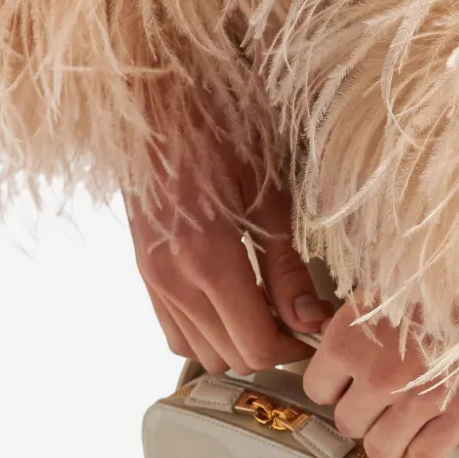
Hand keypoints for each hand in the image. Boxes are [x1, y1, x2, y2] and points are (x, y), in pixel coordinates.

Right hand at [128, 142, 333, 373]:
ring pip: (199, 350)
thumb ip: (287, 266)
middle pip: (229, 355)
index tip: (315, 329)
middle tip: (298, 316)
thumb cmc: (219, 131)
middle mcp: (173, 281)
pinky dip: (204, 331)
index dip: (293, 349)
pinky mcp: (143, 271)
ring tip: (265, 306)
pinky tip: (230, 299)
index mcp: (209, 260)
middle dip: (270, 345)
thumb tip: (309, 318)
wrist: (158, 101)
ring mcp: (152, 279)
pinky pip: (173, 329)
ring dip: (235, 341)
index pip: (255, 345)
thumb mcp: (269, 194)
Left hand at [303, 298, 458, 457]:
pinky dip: (418, 450)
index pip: (317, 389)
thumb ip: (350, 324)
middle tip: (380, 394)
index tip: (348, 378)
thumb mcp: (378, 289)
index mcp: (348, 341)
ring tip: (402, 414)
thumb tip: (329, 345)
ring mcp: (419, 400)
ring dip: (387, 435)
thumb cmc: (431, 277)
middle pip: (347, 423)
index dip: (334, 385)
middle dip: (361, 411)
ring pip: (380, 449)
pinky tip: (424, 430)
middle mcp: (377, 376)